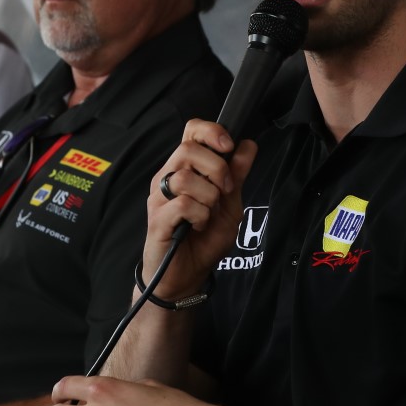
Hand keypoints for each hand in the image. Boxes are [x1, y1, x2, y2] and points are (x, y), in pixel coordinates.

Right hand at [144, 120, 256, 299]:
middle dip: (217, 168)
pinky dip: (200, 215)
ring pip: (184, 177)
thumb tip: (248, 145)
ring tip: (209, 213)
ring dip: (208, 197)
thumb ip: (236, 176)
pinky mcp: (157, 220)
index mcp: (184, 168)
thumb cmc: (204, 239)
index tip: (229, 146)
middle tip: (224, 191)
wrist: (187, 275)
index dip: (211, 131)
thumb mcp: (230, 204)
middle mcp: (167, 177)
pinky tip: (198, 226)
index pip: (191, 131)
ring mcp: (159, 198)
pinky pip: (182, 205)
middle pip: (187, 149)